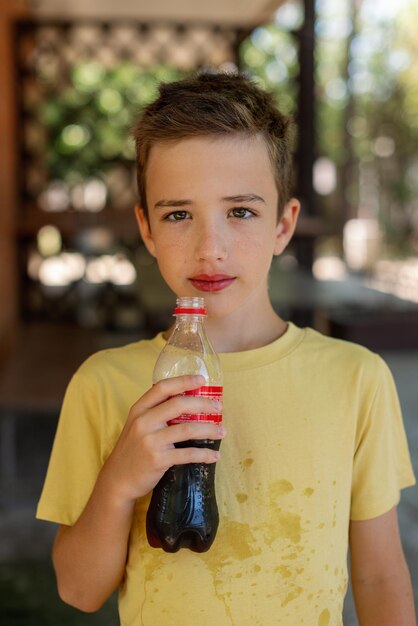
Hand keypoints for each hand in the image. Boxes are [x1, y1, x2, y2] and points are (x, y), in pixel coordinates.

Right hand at [101, 375, 224, 506]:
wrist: (117, 480)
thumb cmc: (132, 450)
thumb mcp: (137, 425)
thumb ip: (155, 413)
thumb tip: (187, 403)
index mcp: (139, 409)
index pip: (162, 388)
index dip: (183, 381)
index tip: (202, 379)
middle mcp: (143, 422)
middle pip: (178, 404)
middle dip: (203, 403)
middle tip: (218, 407)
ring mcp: (150, 441)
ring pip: (187, 429)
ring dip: (209, 430)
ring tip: (222, 431)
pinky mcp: (158, 460)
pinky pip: (187, 454)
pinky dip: (204, 454)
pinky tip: (214, 455)